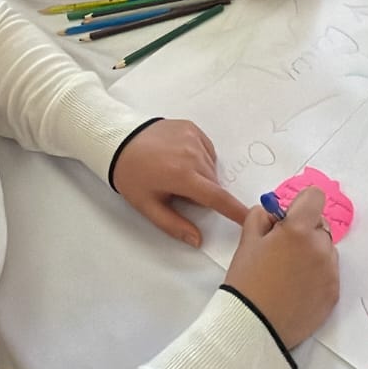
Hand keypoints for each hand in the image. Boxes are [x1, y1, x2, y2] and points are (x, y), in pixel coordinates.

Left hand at [112, 119, 247, 246]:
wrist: (117, 140)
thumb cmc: (131, 176)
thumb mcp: (147, 206)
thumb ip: (174, 225)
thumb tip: (197, 241)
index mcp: (182, 176)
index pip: (217, 197)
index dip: (235, 210)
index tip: (250, 216)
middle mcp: (192, 155)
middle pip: (213, 183)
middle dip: (202, 193)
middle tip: (178, 191)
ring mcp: (193, 138)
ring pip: (210, 167)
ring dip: (201, 176)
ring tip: (175, 172)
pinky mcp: (191, 127)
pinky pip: (206, 150)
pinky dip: (199, 159)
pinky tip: (180, 158)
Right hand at [223, 187, 339, 348]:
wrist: (254, 325)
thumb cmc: (246, 281)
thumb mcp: (246, 241)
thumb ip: (261, 217)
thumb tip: (275, 213)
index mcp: (298, 230)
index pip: (315, 197)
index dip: (300, 204)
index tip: (287, 219)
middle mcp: (321, 247)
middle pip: (320, 225)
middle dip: (304, 231)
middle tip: (282, 251)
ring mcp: (330, 272)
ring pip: (326, 250)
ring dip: (312, 254)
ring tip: (288, 274)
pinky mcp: (334, 293)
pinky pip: (329, 273)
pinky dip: (316, 276)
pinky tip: (296, 289)